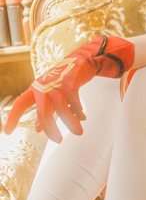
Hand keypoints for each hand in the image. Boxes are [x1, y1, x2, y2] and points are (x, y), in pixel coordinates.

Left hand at [4, 35, 134, 141]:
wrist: (83, 59)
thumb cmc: (65, 78)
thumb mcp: (52, 94)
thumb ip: (45, 110)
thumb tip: (37, 129)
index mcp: (36, 87)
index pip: (20, 103)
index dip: (13, 117)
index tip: (8, 132)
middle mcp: (44, 84)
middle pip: (43, 112)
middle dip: (50, 129)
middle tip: (58, 140)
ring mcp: (57, 82)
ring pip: (61, 108)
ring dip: (70, 122)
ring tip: (78, 131)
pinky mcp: (70, 80)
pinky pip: (73, 100)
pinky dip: (78, 110)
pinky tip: (82, 117)